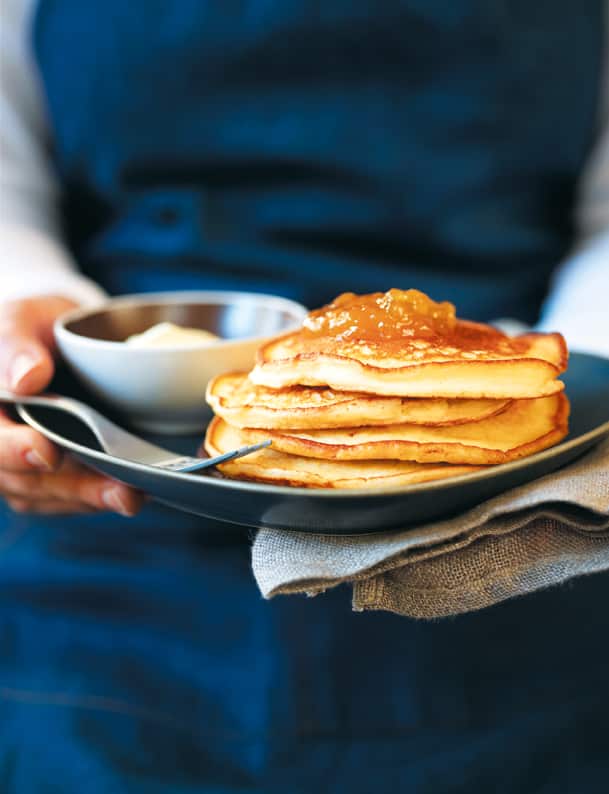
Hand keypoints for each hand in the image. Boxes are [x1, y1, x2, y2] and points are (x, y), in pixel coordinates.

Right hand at [0, 296, 142, 515]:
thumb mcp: (22, 320)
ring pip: (50, 495)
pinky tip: (132, 492)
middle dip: (72, 487)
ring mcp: (20, 467)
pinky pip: (68, 499)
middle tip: (117, 489)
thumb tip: (28, 378)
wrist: (56, 343)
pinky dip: (98, 497)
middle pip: (23, 479)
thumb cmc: (33, 329)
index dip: (12, 450)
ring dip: (92, 499)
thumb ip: (15, 344)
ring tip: (132, 496)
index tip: (46, 453)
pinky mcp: (49, 479)